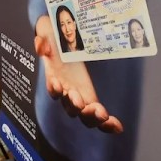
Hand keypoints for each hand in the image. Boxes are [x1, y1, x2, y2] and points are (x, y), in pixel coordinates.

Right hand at [34, 16, 122, 133]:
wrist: (67, 42)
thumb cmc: (58, 39)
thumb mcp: (48, 33)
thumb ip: (43, 40)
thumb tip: (43, 47)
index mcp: (56, 77)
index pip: (54, 89)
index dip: (54, 89)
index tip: (57, 84)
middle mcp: (67, 91)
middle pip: (69, 107)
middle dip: (74, 106)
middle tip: (78, 100)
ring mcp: (80, 97)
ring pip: (83, 115)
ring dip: (90, 116)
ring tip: (100, 112)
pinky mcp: (92, 98)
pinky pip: (98, 116)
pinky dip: (106, 124)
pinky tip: (117, 127)